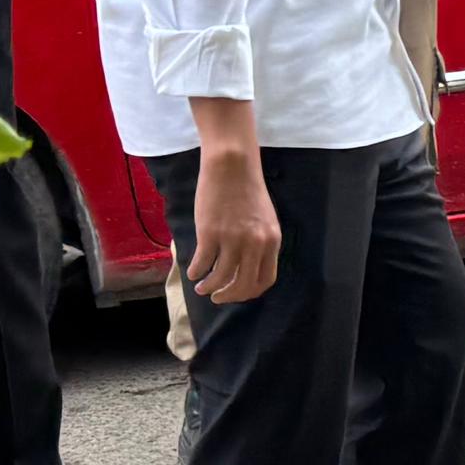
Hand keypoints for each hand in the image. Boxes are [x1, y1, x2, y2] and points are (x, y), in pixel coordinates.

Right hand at [187, 143, 278, 305]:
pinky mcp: (210, 233)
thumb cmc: (246, 189)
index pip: (265, 279)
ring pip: (221, 278)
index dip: (250, 291)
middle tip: (217, 298)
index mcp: (271, 241)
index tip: (238, 292)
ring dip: (209, 287)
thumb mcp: (264, 219)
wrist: (232, 166)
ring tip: (201, 287)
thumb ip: (260, 241)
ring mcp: (232, 239)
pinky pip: (203, 263)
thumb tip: (247, 265)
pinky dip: (197, 272)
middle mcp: (255, 244)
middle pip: (244, 285)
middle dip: (229, 296)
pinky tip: (193, 273)